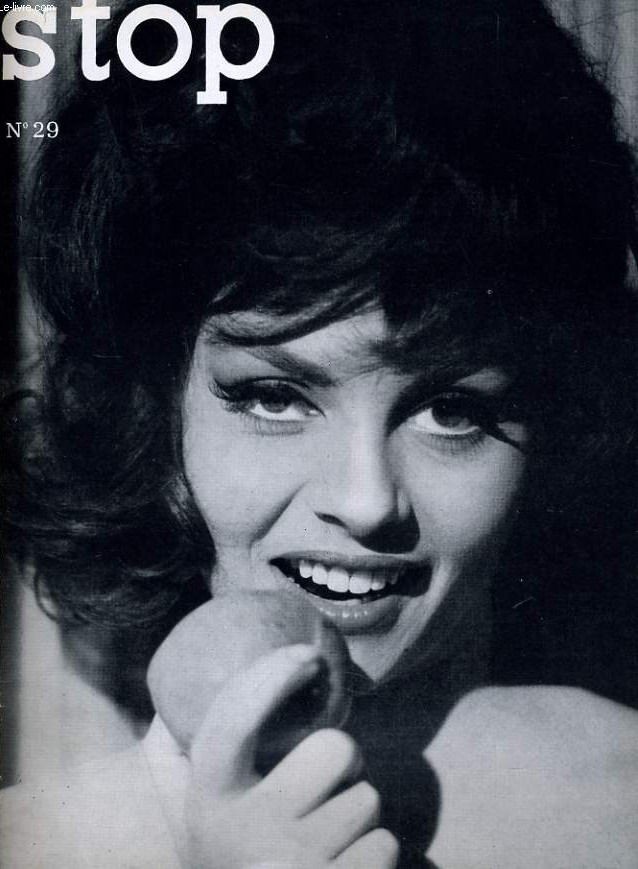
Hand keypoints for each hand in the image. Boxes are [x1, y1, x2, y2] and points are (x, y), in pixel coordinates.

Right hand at [146, 644, 398, 868]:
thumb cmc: (222, 848)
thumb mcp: (186, 801)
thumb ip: (178, 744)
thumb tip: (189, 674)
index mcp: (208, 800)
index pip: (234, 723)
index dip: (270, 677)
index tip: (306, 655)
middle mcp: (248, 833)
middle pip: (336, 748)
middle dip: (343, 759)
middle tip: (325, 777)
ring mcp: (294, 866)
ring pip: (367, 799)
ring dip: (355, 810)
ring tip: (323, 832)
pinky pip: (385, 845)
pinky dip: (371, 851)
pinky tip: (339, 864)